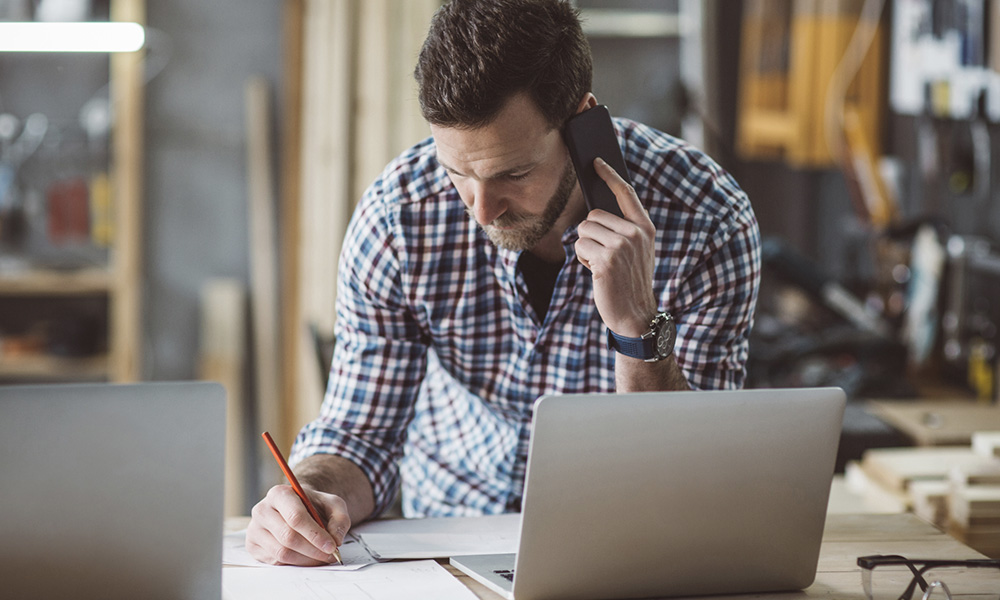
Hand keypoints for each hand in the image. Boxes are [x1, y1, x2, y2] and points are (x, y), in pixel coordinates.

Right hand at [246, 484, 351, 565]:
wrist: (296, 507)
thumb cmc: (313, 505)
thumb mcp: (332, 504)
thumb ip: (339, 519)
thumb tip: (336, 539)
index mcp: (279, 494)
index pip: (295, 517)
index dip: (315, 534)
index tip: (332, 546)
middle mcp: (262, 510)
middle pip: (288, 537)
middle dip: (313, 550)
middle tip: (330, 555)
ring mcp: (255, 529)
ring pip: (281, 552)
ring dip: (306, 560)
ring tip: (321, 558)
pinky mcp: (253, 545)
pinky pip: (275, 561)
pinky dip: (295, 563)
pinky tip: (307, 557)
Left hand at [575, 157, 657, 335]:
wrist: (636, 315)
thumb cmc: (630, 281)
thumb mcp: (636, 251)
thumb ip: (624, 229)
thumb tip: (596, 210)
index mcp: (645, 228)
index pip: (625, 193)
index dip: (609, 175)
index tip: (596, 161)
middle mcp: (635, 234)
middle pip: (593, 216)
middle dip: (591, 235)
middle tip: (605, 257)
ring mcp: (621, 247)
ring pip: (583, 231)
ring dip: (586, 248)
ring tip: (602, 265)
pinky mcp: (606, 260)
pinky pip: (579, 246)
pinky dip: (582, 260)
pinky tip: (597, 273)